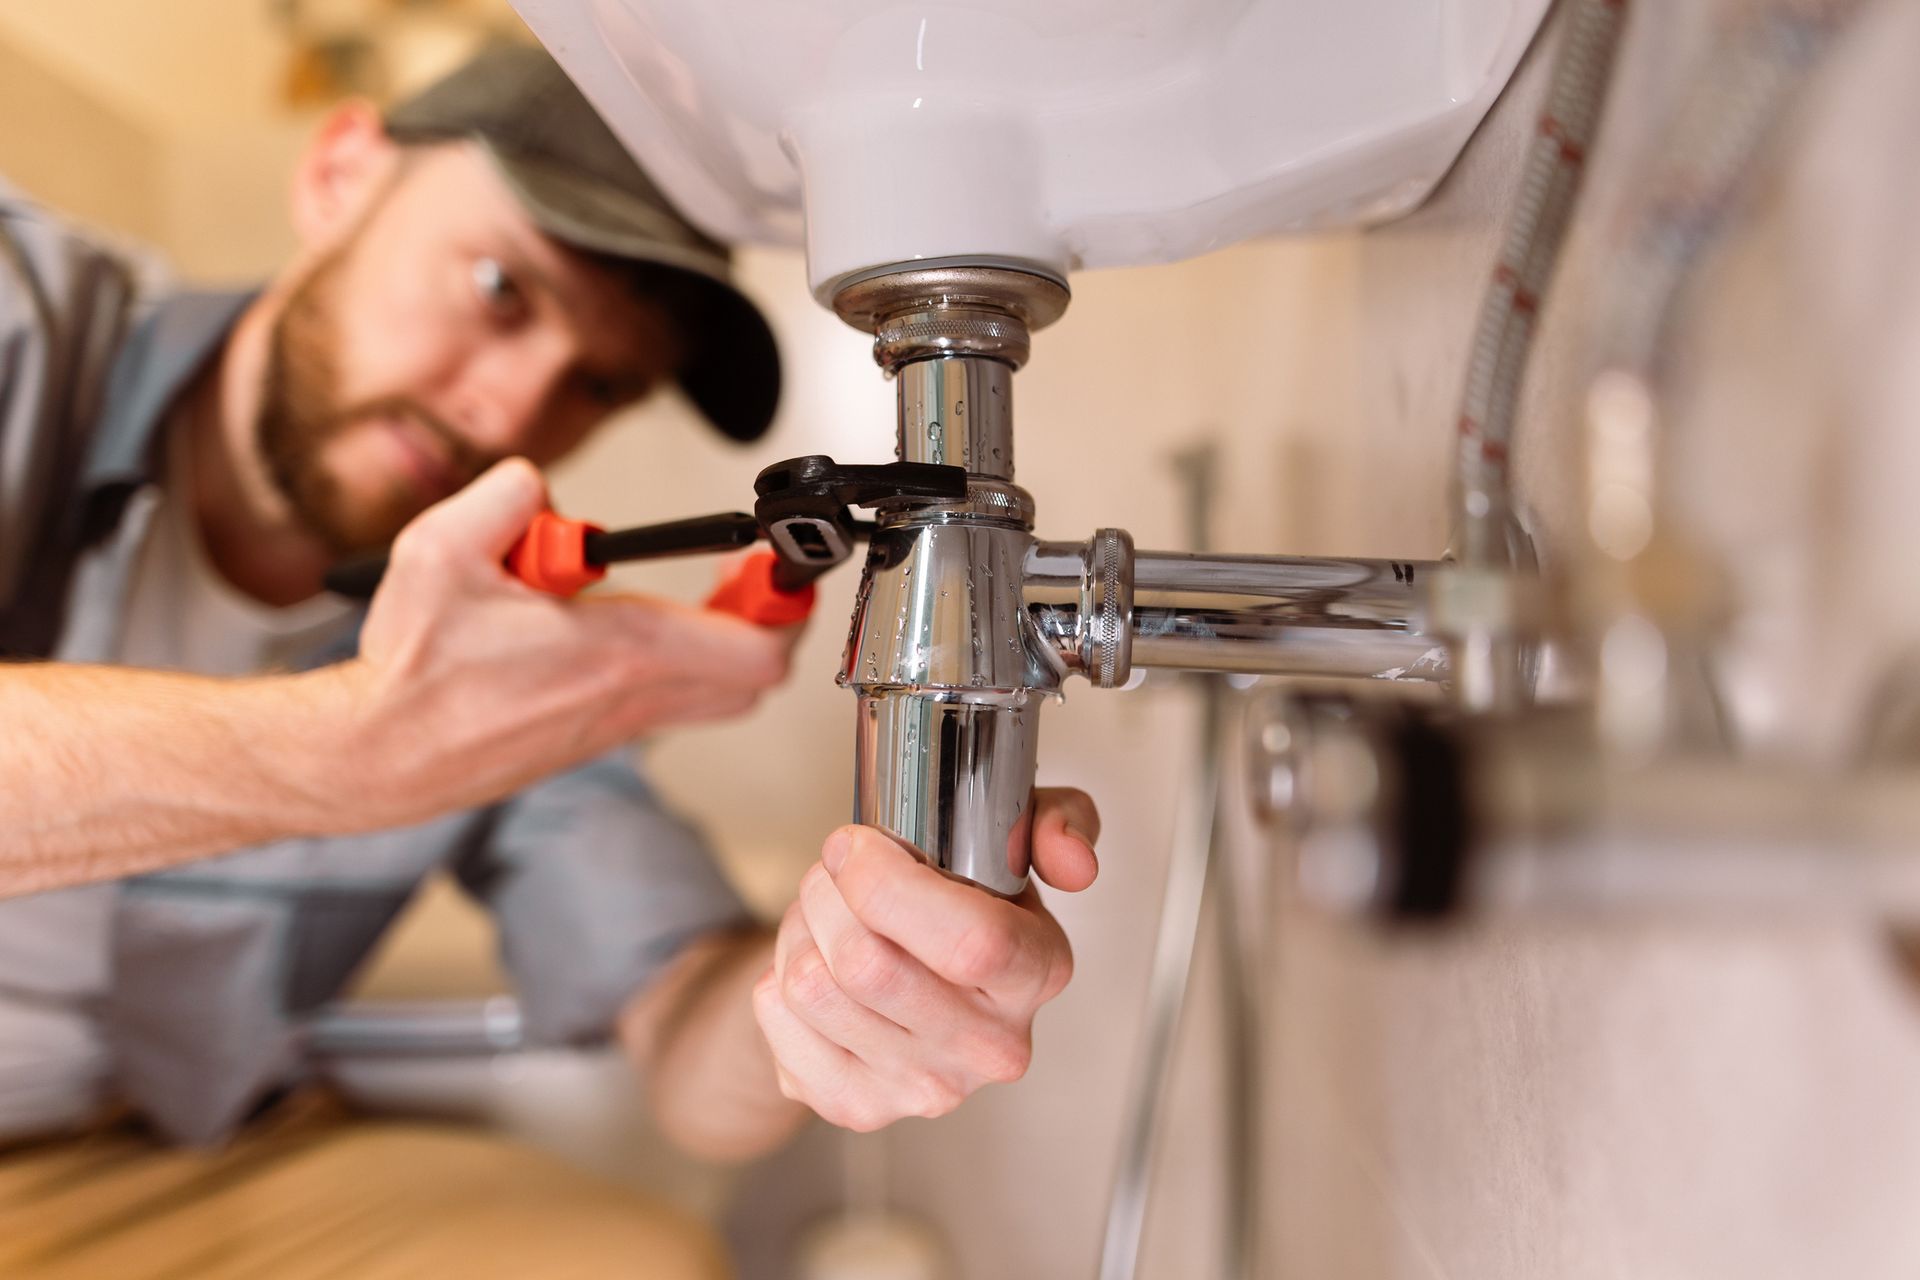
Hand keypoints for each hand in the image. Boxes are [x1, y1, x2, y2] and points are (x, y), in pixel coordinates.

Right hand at [340, 458, 794, 828]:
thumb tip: (541, 487)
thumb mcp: (442, 548)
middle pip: (754, 678)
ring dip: (720, 644)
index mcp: (617, 652)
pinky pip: (669, 704)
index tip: (777, 568)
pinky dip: (673, 665)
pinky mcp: (594, 740)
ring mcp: (617, 727)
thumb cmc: (410, 670)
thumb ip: (507, 495)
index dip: (785, 606)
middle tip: (741, 579)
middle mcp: (630, 698)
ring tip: (694, 596)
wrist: (376, 755)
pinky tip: (622, 627)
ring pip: (715, 696)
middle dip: (764, 623)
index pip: (756, 648)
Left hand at [754, 788, 1099, 1130]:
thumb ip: (1056, 824)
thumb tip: (1075, 863)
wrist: (902, 985)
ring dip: (799, 930)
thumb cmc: (957, 908)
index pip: (971, 941)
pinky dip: (776, 975)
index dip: (890, 884)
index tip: (856, 846)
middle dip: (827, 893)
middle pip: (871, 965)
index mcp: (1037, 972)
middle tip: (831, 871)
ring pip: (814, 988)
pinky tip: (813, 966)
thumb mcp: (1012, 843)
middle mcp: (991, 1044)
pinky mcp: (858, 1106)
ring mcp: (924, 1086)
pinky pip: (779, 1018)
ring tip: (823, 917)